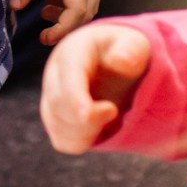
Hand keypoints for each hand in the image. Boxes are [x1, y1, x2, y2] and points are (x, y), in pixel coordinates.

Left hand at [10, 0, 101, 46]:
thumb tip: (14, 6)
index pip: (77, 9)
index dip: (62, 28)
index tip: (45, 38)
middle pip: (87, 12)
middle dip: (67, 27)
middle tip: (44, 36)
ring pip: (88, 5)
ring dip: (68, 15)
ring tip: (43, 12)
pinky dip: (70, 3)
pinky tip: (50, 0)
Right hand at [40, 23, 151, 153]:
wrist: (117, 63)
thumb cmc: (126, 53)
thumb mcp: (135, 45)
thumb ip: (130, 50)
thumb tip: (120, 61)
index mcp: (72, 52)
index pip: (68, 77)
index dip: (77, 98)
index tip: (99, 113)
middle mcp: (54, 74)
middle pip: (58, 103)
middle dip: (88, 117)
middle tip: (115, 110)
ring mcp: (51, 97)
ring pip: (58, 125)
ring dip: (88, 131)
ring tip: (111, 113)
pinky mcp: (55, 119)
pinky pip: (62, 141)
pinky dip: (82, 142)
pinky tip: (99, 128)